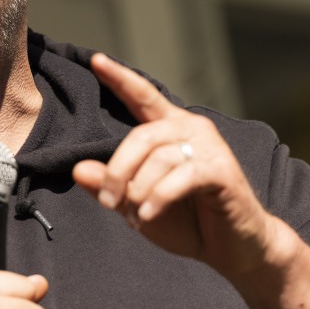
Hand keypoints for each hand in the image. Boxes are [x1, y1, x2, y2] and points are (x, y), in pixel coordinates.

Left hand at [72, 54, 278, 283]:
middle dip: (118, 171)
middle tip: (108, 201)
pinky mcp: (223, 170)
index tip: (96, 60)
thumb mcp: (138, 204)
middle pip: (142, 136)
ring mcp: (211, 147)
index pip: (143, 97)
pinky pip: (182, 177)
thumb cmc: (187, 221)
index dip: (120, 78)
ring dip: (139, 191)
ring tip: (137, 216)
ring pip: (159, 158)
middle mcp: (192, 130)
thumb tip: (77, 170)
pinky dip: (160, 197)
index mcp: (171, 130)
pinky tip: (149, 215)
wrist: (232, 248)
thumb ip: (111, 185)